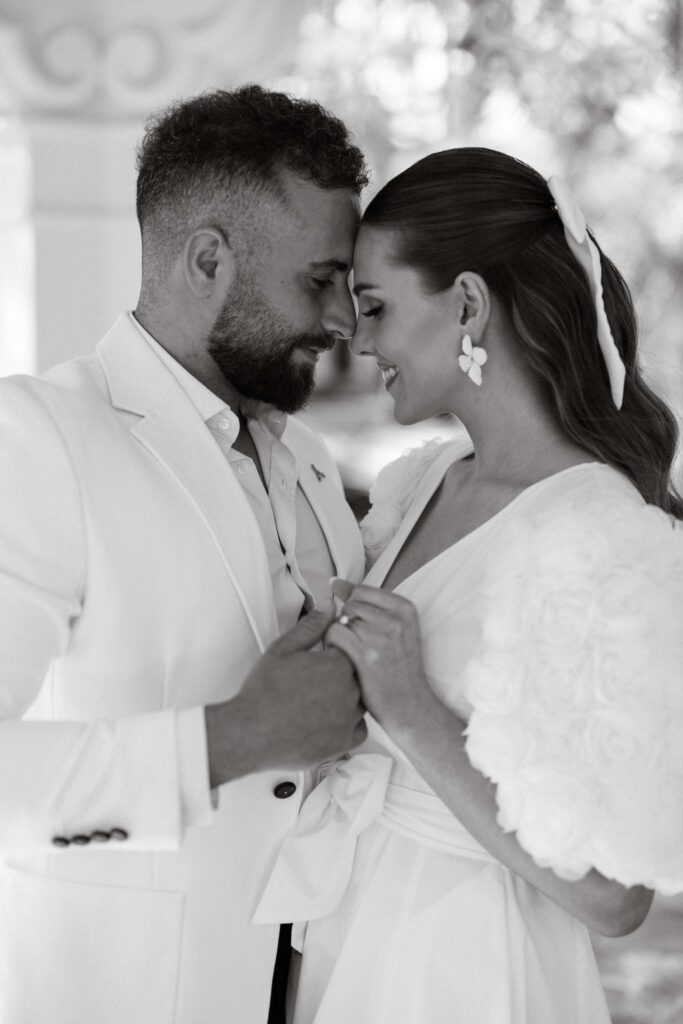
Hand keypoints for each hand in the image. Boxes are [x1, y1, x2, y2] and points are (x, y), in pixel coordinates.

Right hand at [205, 606, 366, 785]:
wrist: (250, 733)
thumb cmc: (264, 693)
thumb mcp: (284, 649)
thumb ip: (312, 625)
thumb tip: (329, 606)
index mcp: (338, 665)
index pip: (352, 649)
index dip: (335, 652)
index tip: (322, 657)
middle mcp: (350, 691)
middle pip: (357, 675)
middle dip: (340, 674)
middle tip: (314, 681)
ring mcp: (349, 719)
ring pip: (360, 701)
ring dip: (346, 697)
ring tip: (317, 699)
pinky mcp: (344, 742)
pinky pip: (358, 728)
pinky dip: (348, 723)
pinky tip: (326, 718)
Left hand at [325, 579, 438, 734]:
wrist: (409, 704)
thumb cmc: (399, 667)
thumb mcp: (397, 629)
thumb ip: (368, 605)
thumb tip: (336, 583)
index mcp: (405, 608)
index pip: (363, 590)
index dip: (351, 605)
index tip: (355, 623)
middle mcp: (395, 619)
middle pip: (350, 604)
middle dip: (345, 621)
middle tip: (356, 642)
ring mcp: (381, 636)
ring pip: (341, 619)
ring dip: (338, 634)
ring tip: (351, 652)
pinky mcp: (366, 655)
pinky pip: (334, 635)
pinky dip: (332, 645)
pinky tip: (343, 658)